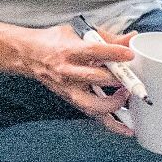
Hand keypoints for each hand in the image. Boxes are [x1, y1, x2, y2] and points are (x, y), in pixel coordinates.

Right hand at [11, 24, 135, 131]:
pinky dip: (112, 124)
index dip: (112, 53)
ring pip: (92, 103)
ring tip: (126, 96)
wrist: (29, 56)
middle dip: (117, 79)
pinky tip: (127, 129)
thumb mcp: (78, 33)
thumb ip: (107, 38)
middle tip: (133, 77)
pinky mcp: (72, 100)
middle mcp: (67, 71)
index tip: (129, 54)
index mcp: (69, 50)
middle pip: (95, 78)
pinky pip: (94, 115)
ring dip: (114, 103)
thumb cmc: (54, 42)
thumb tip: (132, 38)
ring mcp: (69, 89)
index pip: (92, 51)